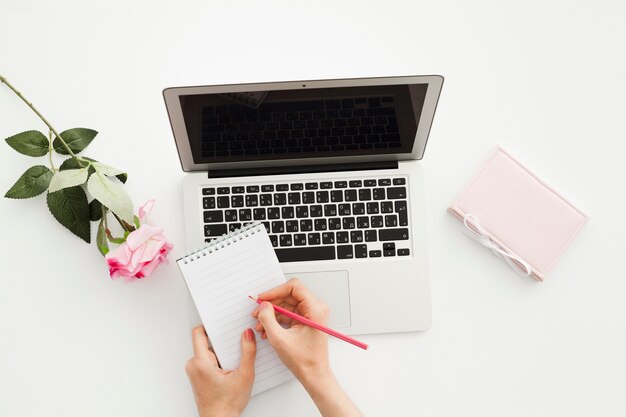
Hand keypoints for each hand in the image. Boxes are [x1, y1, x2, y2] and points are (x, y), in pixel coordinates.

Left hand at [185, 326, 255, 416]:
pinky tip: (230, 368)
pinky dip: (219, 360)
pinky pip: (207, 360)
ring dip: (222, 352)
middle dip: (222, 341)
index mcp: (201, 362)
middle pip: (206, 342)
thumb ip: (248, 351)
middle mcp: (194, 365)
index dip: (210, 325)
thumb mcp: (244, 375)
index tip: (222, 323)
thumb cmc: (227, 405)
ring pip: (208, 351)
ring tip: (235, 360)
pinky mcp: (198, 376)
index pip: (198, 333)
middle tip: (237, 341)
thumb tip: (247, 334)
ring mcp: (195, 371)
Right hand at [252, 279, 363, 416]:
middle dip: (271, 304)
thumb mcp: (279, 339)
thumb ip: (268, 319)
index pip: (294, 287)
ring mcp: (311, 315)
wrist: (314, 375)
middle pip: (289, 295)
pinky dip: (277, 319)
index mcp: (315, 309)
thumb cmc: (304, 361)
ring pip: (287, 305)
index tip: (263, 299)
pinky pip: (289, 313)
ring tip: (260, 324)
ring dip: (272, 313)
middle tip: (258, 312)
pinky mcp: (306, 321)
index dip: (275, 291)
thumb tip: (263, 306)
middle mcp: (316, 309)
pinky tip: (266, 329)